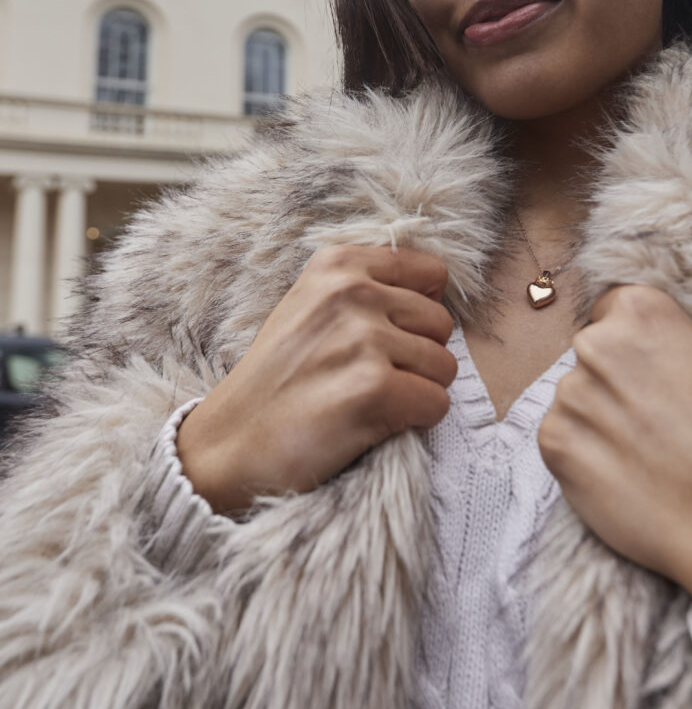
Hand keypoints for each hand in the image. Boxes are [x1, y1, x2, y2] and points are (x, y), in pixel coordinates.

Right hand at [176, 245, 455, 514]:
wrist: (230, 443)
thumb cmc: (278, 378)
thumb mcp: (311, 305)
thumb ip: (368, 288)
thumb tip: (438, 292)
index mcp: (338, 264)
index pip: (431, 273)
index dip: (420, 313)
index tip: (388, 337)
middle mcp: (352, 292)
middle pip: (441, 323)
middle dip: (419, 357)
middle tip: (370, 378)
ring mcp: (363, 338)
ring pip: (444, 366)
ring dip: (417, 391)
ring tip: (368, 401)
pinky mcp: (373, 388)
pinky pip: (437, 403)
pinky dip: (415, 422)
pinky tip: (372, 424)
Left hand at [538, 285, 691, 634]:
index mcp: (640, 311)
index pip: (612, 310)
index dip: (634, 344)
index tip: (651, 371)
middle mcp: (596, 344)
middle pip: (591, 353)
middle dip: (614, 379)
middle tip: (652, 418)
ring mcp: (570, 393)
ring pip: (575, 397)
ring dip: (598, 417)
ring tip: (643, 451)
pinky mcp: (553, 441)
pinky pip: (559, 436)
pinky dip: (583, 453)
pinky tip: (622, 471)